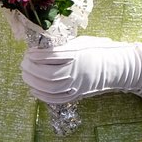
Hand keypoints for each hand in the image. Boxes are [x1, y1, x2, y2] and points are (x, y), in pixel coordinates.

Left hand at [20, 36, 141, 103]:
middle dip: (31, 69)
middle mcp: (77, 71)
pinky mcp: (78, 95)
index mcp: (78, 55)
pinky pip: (57, 99)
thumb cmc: (97, 50)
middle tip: (24, 63)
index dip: (36, 55)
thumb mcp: (80, 42)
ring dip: (33, 82)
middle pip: (47, 75)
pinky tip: (34, 89)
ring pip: (50, 88)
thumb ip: (62, 46)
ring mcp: (77, 85)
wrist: (117, 67)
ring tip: (26, 74)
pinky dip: (42, 95)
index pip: (51, 57)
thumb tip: (40, 49)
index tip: (29, 52)